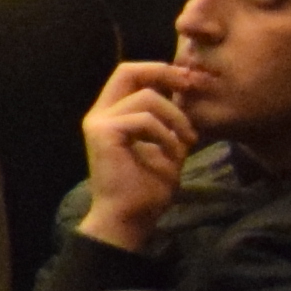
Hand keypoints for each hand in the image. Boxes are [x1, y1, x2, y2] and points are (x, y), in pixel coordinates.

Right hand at [79, 59, 198, 247]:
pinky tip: (173, 153)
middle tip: (192, 85)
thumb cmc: (148, 188)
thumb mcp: (168, 145)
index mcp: (112, 114)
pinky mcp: (103, 134)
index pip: (131, 75)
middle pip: (128, 71)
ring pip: (146, 97)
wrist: (130, 219)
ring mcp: (98, 123)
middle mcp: (100, 114)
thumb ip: (171, 120)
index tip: (191, 82)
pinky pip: (143, 119)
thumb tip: (189, 91)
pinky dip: (165, 135)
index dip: (161, 71)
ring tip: (188, 141)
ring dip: (176, 117)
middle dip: (164, 73)